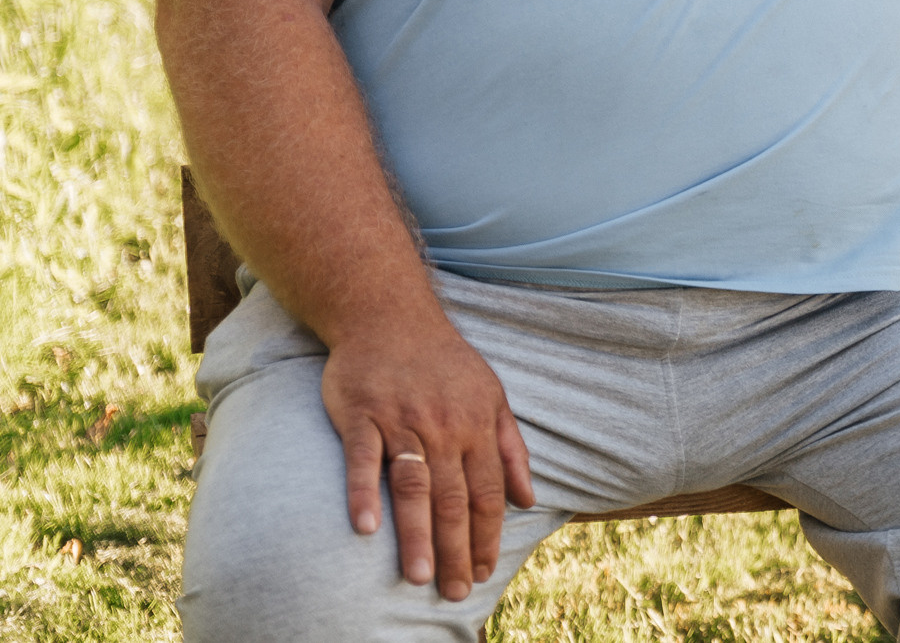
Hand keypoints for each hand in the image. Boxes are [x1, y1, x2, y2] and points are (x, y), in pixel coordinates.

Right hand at [321, 317, 535, 601]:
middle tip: (456, 592)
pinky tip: (366, 528)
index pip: (487, 492)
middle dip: (458, 549)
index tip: (485, 572)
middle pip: (453, 498)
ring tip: (420, 576)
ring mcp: (402, 421)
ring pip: (413, 486)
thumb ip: (511, 449)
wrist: (390, 315)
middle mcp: (444, 428)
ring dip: (417, 533)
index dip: (488, 535)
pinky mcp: (362, 415)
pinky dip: (364, 493)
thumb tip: (528, 498)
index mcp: (477, 426)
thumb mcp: (493, 396)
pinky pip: (363, 459)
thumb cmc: (444, 362)